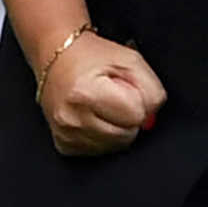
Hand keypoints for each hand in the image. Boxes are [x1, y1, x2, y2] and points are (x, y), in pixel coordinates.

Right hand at [38, 31, 165, 156]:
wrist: (56, 57)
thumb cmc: (91, 55)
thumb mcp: (129, 60)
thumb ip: (151, 90)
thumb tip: (151, 117)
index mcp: (85, 93)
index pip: (136, 116)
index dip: (137, 101)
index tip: (125, 89)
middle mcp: (71, 117)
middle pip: (126, 136)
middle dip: (128, 117)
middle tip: (115, 97)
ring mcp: (66, 134)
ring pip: (114, 147)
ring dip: (116, 128)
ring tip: (103, 105)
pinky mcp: (64, 144)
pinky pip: (99, 151)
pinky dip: (102, 136)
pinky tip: (93, 116)